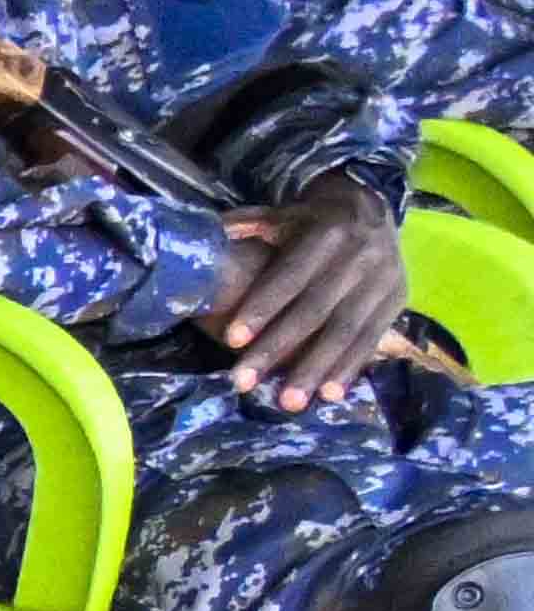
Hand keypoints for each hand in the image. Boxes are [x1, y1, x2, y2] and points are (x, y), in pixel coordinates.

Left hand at [219, 190, 418, 413]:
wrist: (371, 208)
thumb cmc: (309, 221)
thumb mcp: (282, 214)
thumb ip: (248, 225)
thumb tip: (212, 233)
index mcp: (328, 233)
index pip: (290, 276)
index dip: (262, 308)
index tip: (232, 341)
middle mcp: (360, 257)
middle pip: (314, 310)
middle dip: (278, 349)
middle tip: (244, 383)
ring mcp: (384, 280)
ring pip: (346, 331)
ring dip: (315, 369)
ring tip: (288, 402)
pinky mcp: (398, 299)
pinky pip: (372, 338)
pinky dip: (351, 368)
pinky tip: (330, 395)